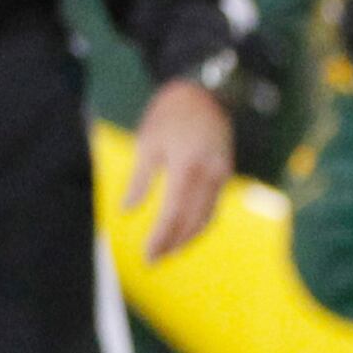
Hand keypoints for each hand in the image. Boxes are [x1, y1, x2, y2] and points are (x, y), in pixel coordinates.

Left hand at [123, 75, 234, 260]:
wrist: (205, 91)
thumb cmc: (169, 114)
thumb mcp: (148, 143)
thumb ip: (140, 179)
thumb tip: (127, 210)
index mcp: (187, 166)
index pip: (174, 213)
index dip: (161, 237)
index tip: (148, 255)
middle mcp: (210, 173)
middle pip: (193, 220)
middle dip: (174, 243)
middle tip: (153, 260)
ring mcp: (222, 173)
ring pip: (208, 217)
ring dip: (189, 238)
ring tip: (168, 252)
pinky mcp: (226, 172)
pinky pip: (214, 205)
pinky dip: (200, 223)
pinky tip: (185, 232)